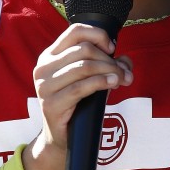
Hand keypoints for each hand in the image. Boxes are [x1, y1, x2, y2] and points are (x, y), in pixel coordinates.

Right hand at [22, 24, 132, 169]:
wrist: (63, 138)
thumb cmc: (78, 104)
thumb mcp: (92, 79)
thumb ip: (109, 64)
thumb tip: (126, 60)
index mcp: (50, 56)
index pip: (75, 31)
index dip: (98, 35)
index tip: (112, 48)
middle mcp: (43, 67)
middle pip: (84, 49)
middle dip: (109, 59)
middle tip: (124, 73)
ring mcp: (44, 86)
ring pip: (84, 66)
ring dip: (109, 71)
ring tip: (122, 79)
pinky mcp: (51, 104)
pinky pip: (81, 87)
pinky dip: (102, 82)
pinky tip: (113, 84)